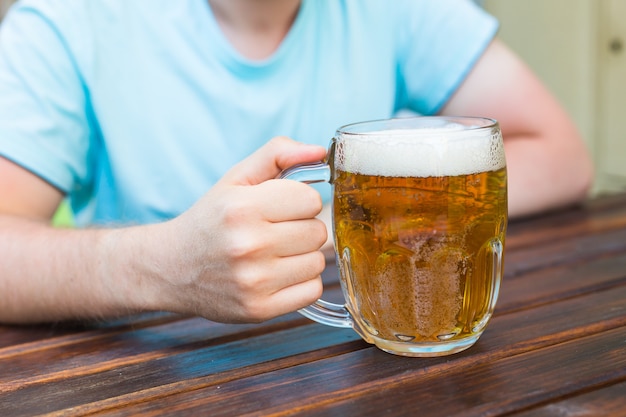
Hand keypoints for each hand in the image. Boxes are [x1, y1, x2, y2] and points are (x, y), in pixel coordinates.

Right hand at [146, 137, 328, 322]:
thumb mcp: (237, 178)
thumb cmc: (211, 219)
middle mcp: (248, 245)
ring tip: (274, 254)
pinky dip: (301, 282)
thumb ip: (278, 154)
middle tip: (276, 231)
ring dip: (302, 256)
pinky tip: (277, 275)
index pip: (311, 200)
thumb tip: (319, 151)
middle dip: (301, 228)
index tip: (281, 207)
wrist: (170, 268)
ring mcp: (254, 282)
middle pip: (317, 232)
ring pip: (317, 262)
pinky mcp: (259, 310)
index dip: (299, 201)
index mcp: (242, 208)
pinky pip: (312, 291)